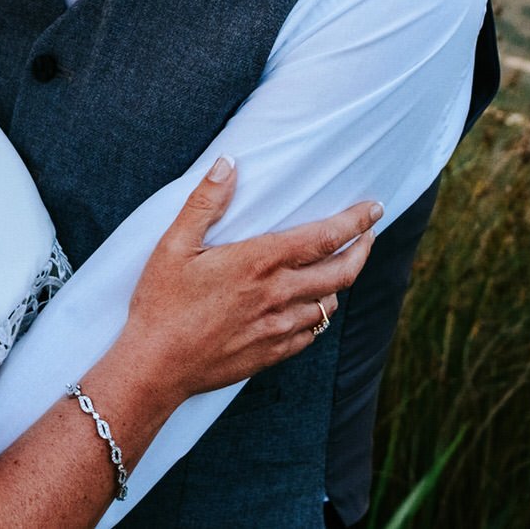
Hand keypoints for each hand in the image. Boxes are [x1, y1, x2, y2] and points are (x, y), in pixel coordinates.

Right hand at [115, 158, 379, 404]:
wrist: (156, 366)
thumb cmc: (162, 303)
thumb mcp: (174, 244)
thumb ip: (205, 202)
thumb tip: (228, 163)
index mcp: (260, 262)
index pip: (325, 237)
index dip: (356, 221)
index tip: (374, 208)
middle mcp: (278, 295)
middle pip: (342, 273)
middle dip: (363, 249)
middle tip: (369, 235)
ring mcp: (278, 328)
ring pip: (329, 305)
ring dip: (339, 284)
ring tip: (337, 268)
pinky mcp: (271, 354)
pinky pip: (310, 334)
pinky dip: (318, 316)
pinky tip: (310, 309)